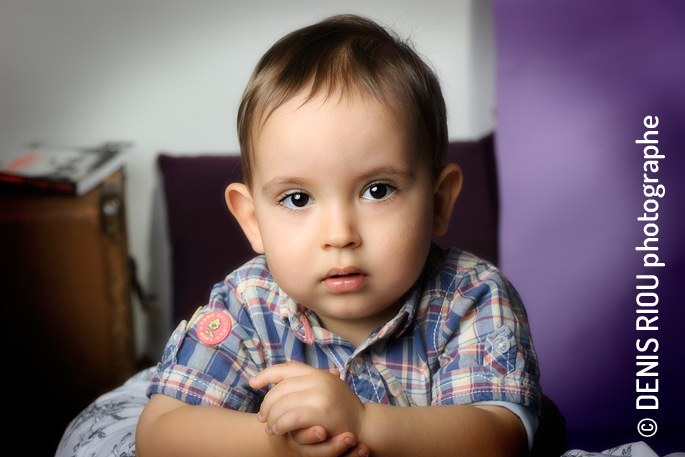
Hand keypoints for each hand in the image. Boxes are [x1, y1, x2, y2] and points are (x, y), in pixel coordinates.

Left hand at [250, 363, 368, 455]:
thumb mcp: (326, 387)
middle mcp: (318, 379)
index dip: (266, 375)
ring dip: (272, 417)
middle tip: (262, 417)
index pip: (285, 368)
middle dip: (267, 403)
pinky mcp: (322, 411)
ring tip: (269, 427)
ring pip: (283, 403)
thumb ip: (306, 383)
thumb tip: (281, 379)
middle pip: (280, 388)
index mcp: (317, 372)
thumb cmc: (341, 409)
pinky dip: (280, 424)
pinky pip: (291, 417)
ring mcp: (321, 394)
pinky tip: (278, 431)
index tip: (253, 383)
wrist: (364, 425)